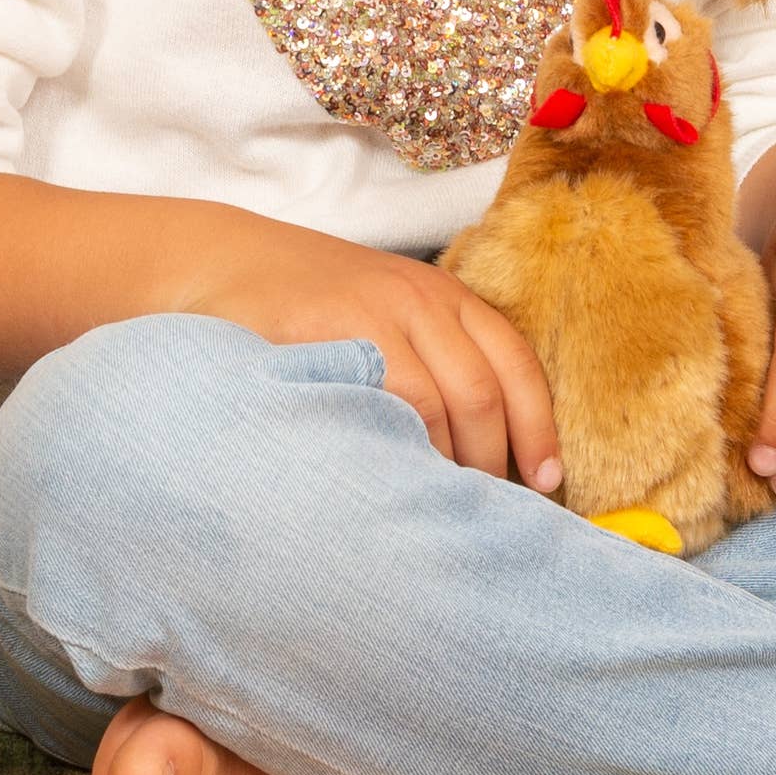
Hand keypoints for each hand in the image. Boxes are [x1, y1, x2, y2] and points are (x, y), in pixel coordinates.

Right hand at [176, 210, 559, 488]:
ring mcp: (372, 313)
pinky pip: (378, 403)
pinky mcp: (326, 332)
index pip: (516, 365)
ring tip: (434, 509)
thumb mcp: (389, 315)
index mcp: (446, 297)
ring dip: (443, 465)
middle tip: (481, 514)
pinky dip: (393, 448)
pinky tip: (388, 479)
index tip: (549, 482)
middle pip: (482, 393)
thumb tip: (487, 458)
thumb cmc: (315, 305)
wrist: (226, 260)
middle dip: (491, 463)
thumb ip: (435, 364)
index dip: (540, 428)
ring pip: (435, 404)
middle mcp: (419, 300)